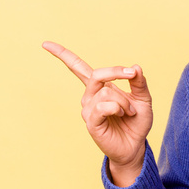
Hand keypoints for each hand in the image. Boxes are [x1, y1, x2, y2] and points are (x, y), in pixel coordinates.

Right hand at [42, 41, 152, 185]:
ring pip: (107, 92)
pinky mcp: (91, 122)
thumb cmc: (136, 121)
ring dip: (124, 101)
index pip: (77, 68)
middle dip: (117, 72)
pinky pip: (103, 106)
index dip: (62, 55)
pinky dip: (117, 108)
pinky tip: (121, 115)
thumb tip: (135, 67)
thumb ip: (139, 81)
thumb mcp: (143, 97)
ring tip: (128, 112)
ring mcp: (88, 109)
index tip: (45, 44)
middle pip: (97, 74)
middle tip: (132, 75)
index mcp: (99, 87)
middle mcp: (90, 96)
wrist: (135, 144)